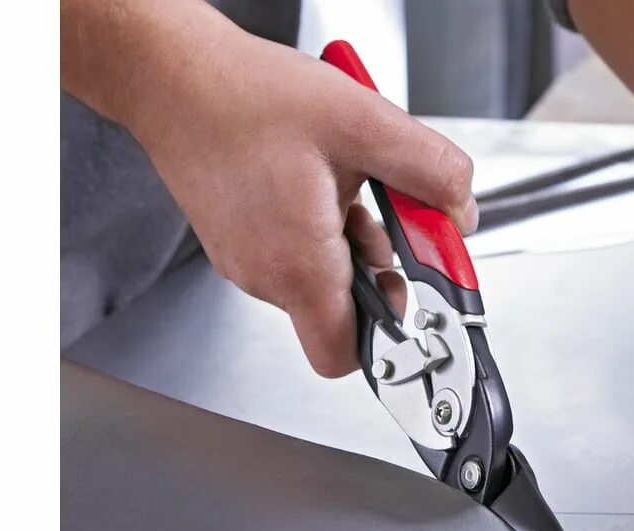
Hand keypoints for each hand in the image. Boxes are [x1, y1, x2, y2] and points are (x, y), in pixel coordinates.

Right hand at [128, 19, 474, 376]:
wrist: (172, 72)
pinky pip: (295, 253)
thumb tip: (461, 213)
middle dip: (378, 266)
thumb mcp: (366, 124)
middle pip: (343, 312)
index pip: (345, 356)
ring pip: (322, 278)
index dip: (388, 334)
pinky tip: (318, 175)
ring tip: (345, 181)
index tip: (414, 291)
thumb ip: (432, 174)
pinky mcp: (237, 240)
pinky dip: (320, 223)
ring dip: (351, 239)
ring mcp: (245, 261)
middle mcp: (265, 276)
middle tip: (385, 215)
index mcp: (298, 266)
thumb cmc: (246, 97)